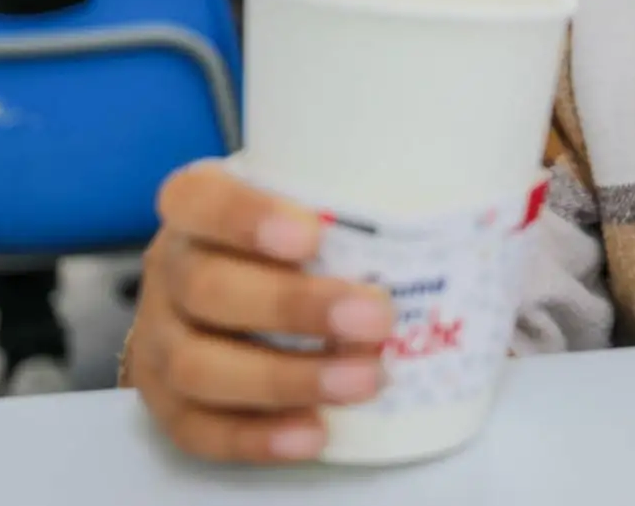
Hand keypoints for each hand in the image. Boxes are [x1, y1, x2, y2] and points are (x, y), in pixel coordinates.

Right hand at [125, 162, 394, 462]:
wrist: (236, 283)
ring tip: (363, 380)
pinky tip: (315, 431)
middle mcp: (169, 269)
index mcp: (197, 205)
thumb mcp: (315, 199)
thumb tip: (475, 211)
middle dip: (294, 308)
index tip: (312, 235)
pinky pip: (198, 429)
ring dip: (286, 378)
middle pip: (207, 288)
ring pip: (199, 365)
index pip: (200, 200)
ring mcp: (158, 339)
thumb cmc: (296, 235)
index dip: (246, 218)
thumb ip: (362, 201)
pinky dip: (258, 436)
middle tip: (375, 319)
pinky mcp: (166, 401)